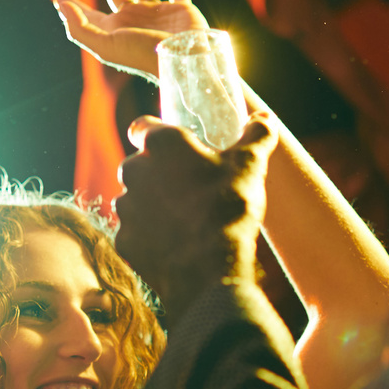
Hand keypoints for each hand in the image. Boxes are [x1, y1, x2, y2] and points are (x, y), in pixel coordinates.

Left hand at [55, 0, 207, 77]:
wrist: (186, 60)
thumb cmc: (145, 54)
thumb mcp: (106, 45)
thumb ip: (80, 27)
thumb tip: (59, 2)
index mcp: (114, 30)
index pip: (88, 16)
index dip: (73, 7)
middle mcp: (133, 21)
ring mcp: (157, 16)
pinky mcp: (180, 11)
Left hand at [116, 114, 278, 320]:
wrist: (209, 269)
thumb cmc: (229, 208)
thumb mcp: (251, 166)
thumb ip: (257, 136)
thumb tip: (264, 118)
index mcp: (161, 144)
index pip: (143, 126)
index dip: (156, 132)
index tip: (173, 146)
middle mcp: (134, 170)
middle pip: (139, 164)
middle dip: (158, 172)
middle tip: (189, 186)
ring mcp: (126, 207)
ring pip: (134, 198)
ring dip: (152, 203)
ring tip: (185, 217)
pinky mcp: (124, 240)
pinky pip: (135, 232)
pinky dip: (150, 235)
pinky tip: (175, 243)